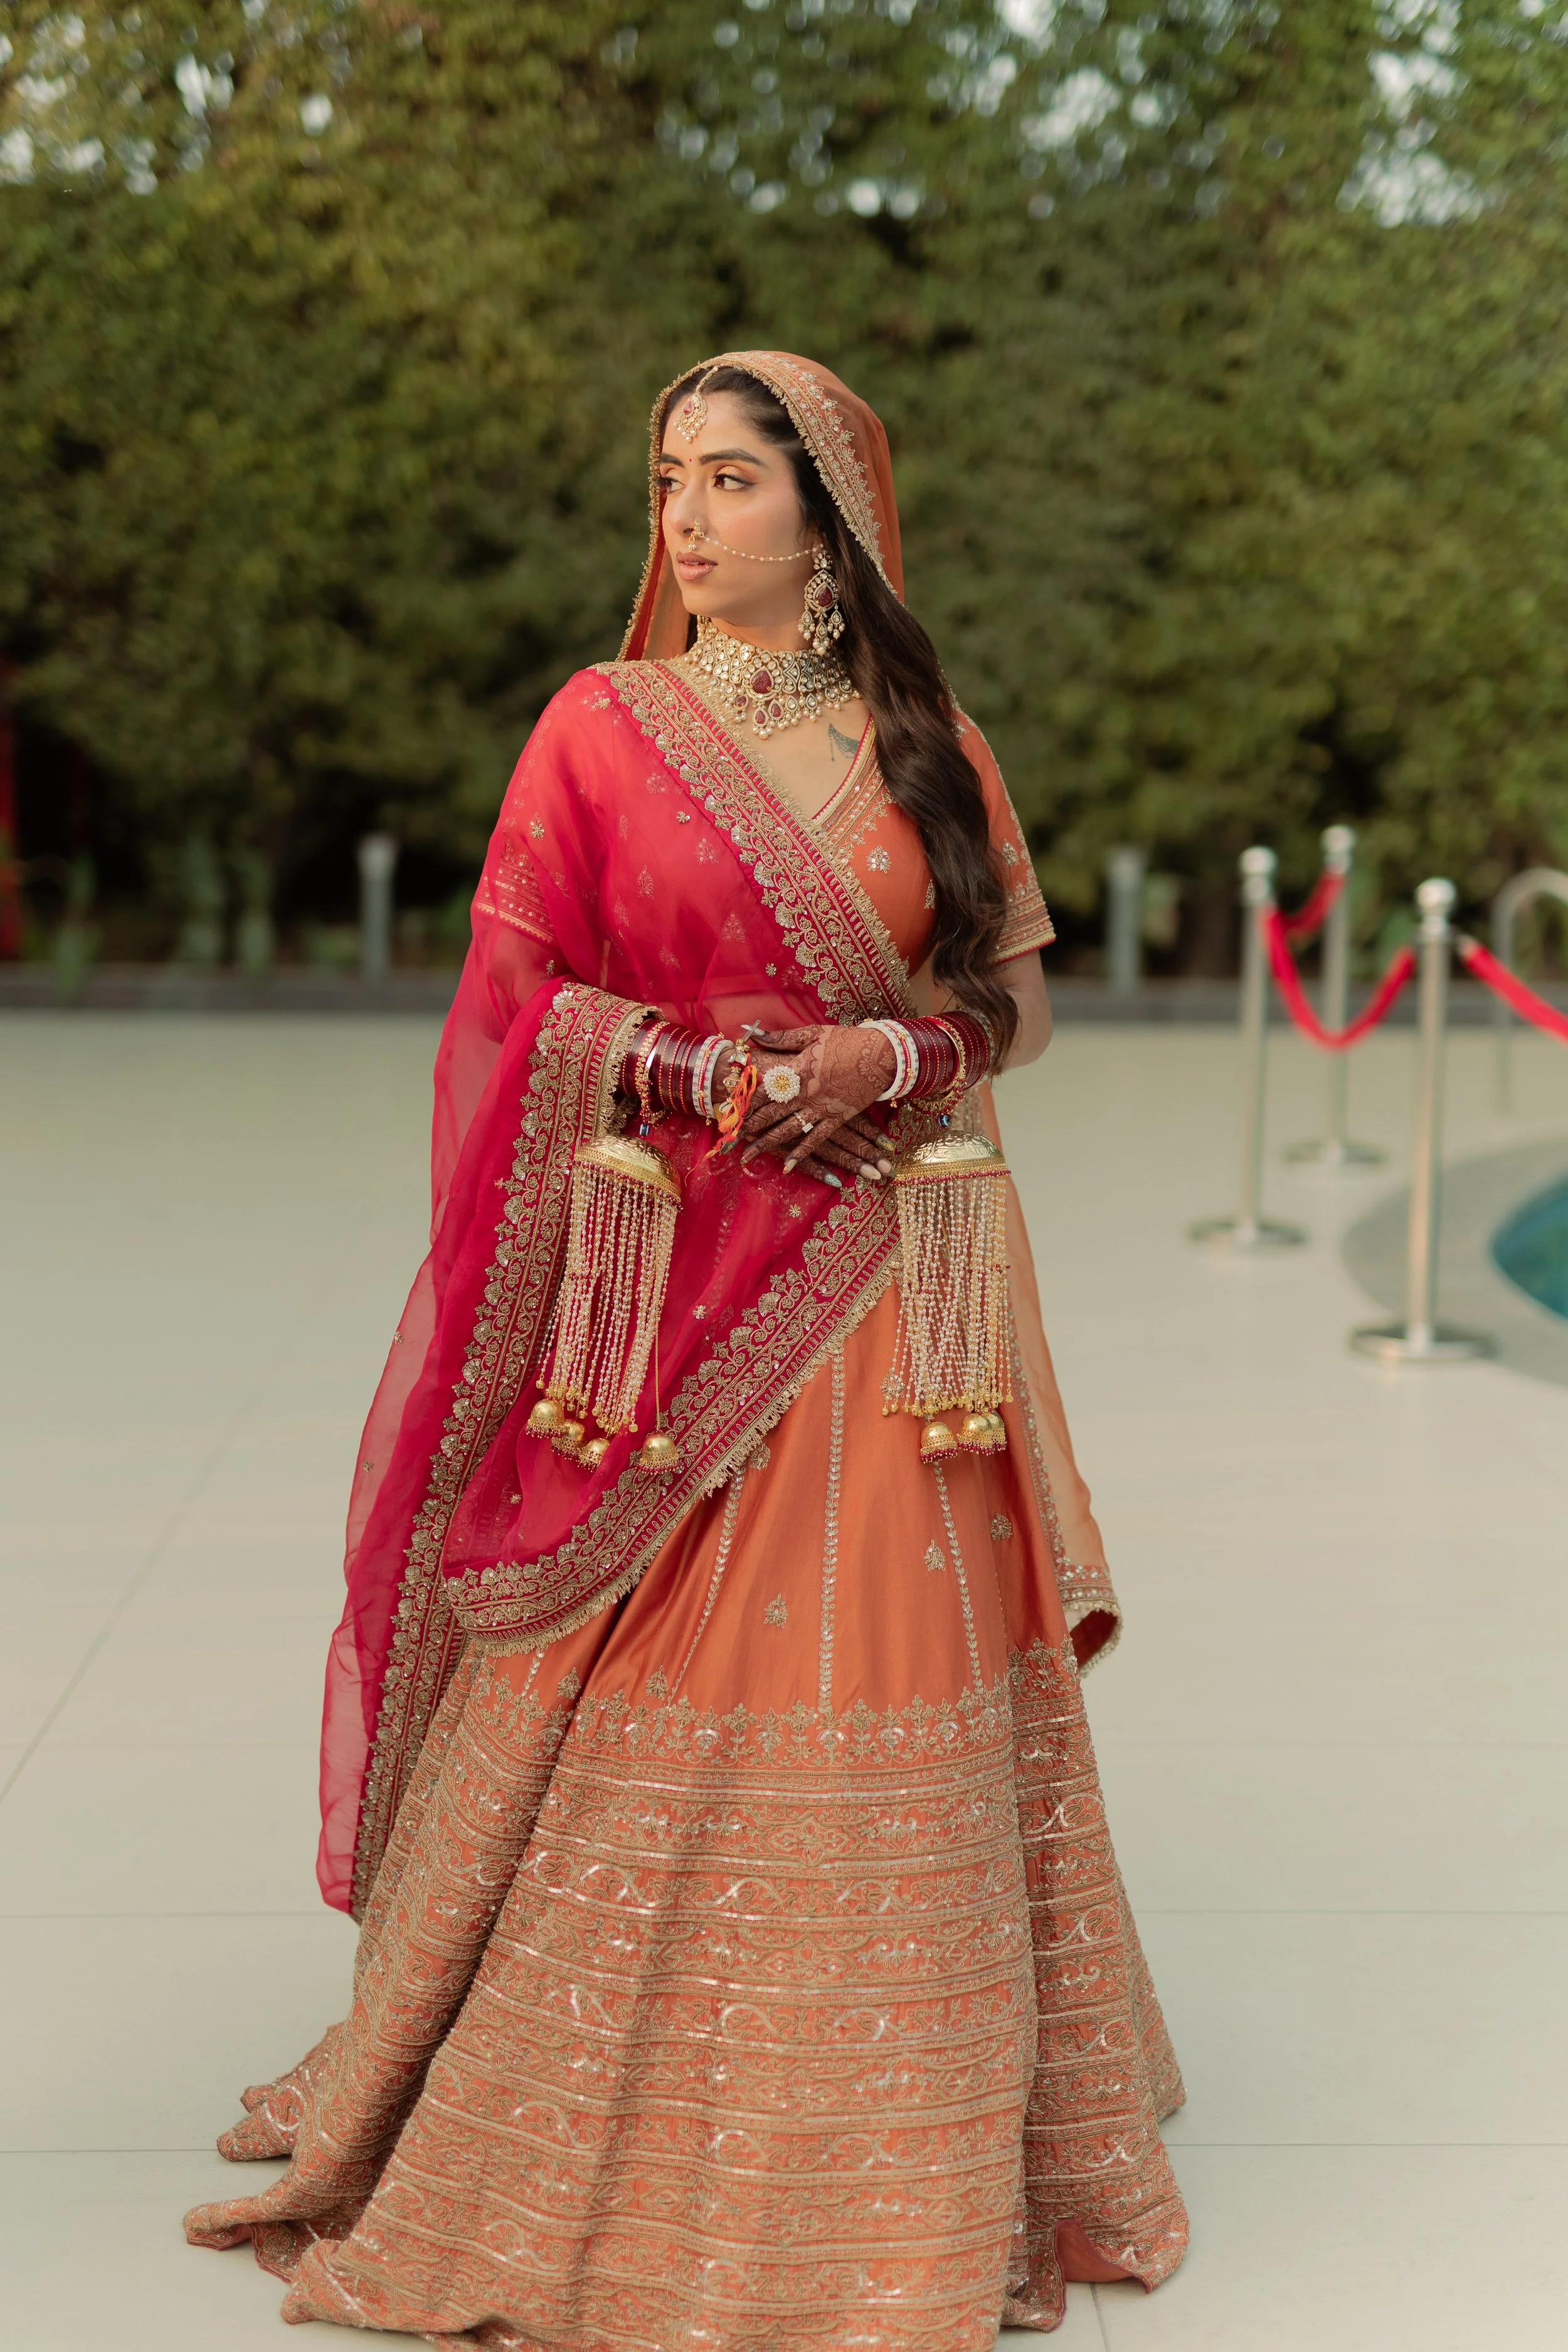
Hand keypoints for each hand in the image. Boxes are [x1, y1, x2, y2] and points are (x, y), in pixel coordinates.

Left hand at [740, 1024, 897, 1186]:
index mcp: (798, 1070)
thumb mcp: (813, 1033)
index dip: (744, 1100)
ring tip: (747, 1156)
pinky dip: (801, 1154)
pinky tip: (788, 1166)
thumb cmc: (847, 1040)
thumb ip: (781, 1038)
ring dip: (767, 1144)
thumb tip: (752, 1033)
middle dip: (748, 1127)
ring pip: (788, 1129)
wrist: (882, 1054)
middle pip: (770, 1113)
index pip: (764, 1088)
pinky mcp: (837, 1118)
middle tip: (728, 1139)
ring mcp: (821, 1108)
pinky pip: (816, 1139)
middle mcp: (806, 1093)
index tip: (727, 1110)